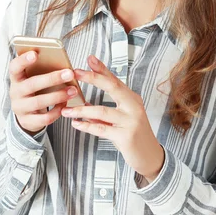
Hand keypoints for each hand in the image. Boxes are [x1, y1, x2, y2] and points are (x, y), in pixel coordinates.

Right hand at [9, 50, 79, 135]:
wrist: (26, 115)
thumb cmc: (34, 91)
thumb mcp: (33, 79)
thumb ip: (42, 72)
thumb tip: (63, 65)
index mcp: (16, 79)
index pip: (14, 67)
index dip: (23, 60)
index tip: (35, 54)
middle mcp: (15, 93)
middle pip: (31, 84)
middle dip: (52, 79)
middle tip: (69, 73)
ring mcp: (20, 108)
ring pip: (39, 102)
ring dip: (58, 95)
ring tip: (73, 91)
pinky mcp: (27, 121)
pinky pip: (44, 118)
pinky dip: (57, 111)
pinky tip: (65, 105)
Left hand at [60, 55, 164, 180]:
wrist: (150, 156)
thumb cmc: (133, 135)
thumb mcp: (122, 118)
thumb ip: (105, 109)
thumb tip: (84, 101)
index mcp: (132, 99)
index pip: (115, 80)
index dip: (102, 68)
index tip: (89, 58)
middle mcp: (134, 107)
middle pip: (112, 87)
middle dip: (93, 78)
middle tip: (75, 72)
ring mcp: (131, 121)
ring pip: (102, 111)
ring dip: (81, 110)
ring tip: (66, 109)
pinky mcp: (126, 137)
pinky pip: (101, 129)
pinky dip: (86, 126)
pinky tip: (75, 124)